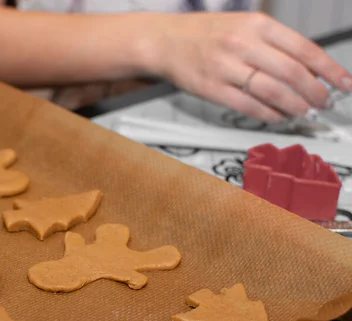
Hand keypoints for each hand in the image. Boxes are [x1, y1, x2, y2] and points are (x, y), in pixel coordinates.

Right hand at [146, 12, 351, 123]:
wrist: (164, 41)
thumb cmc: (205, 34)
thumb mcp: (243, 25)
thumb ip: (274, 44)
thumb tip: (308, 70)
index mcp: (256, 24)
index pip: (304, 48)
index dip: (329, 70)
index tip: (343, 83)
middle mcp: (242, 44)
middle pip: (292, 73)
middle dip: (315, 92)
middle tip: (323, 102)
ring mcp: (225, 68)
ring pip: (272, 92)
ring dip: (294, 107)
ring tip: (303, 112)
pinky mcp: (211, 89)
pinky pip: (248, 106)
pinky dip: (269, 115)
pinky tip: (278, 117)